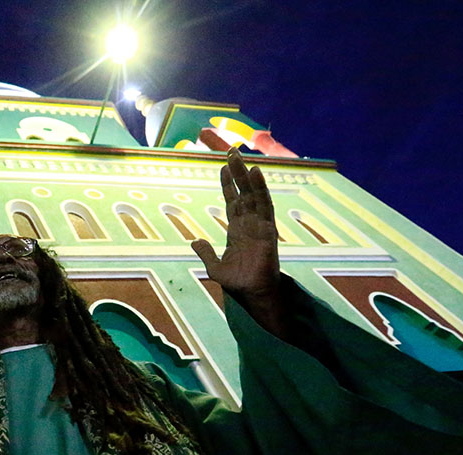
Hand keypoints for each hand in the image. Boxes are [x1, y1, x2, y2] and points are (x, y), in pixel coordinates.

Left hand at [191, 148, 289, 337]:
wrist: (253, 294)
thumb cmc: (238, 282)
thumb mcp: (214, 267)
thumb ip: (205, 252)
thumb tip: (195, 241)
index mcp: (237, 231)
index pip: (232, 202)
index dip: (228, 185)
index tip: (223, 168)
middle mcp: (249, 224)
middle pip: (242, 193)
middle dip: (236, 173)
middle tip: (231, 151)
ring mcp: (259, 225)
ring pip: (252, 194)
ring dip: (246, 176)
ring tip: (239, 157)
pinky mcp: (267, 229)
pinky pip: (264, 205)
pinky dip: (260, 188)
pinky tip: (256, 173)